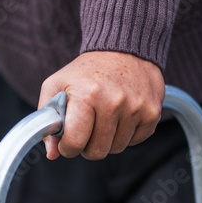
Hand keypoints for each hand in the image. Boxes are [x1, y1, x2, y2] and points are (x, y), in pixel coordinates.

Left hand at [38, 51, 164, 159]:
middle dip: (88, 146)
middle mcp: (113, 102)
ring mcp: (135, 107)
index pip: (75, 141)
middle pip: (98, 151)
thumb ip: (48, 120)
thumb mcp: (57, 85)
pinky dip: (127, 134)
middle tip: (87, 130)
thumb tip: (52, 154)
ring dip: (108, 139)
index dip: (68, 148)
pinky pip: (136, 141)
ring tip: (105, 118)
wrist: (124, 49)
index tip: (68, 142)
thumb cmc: (87, 71)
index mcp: (86, 95)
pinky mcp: (152, 112)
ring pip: (117, 148)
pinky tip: (122, 116)